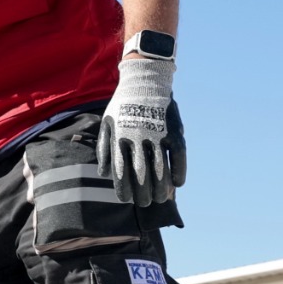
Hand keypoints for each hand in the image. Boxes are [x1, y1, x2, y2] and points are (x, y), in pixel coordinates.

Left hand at [99, 50, 178, 206]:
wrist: (145, 80)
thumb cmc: (123, 105)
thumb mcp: (107, 123)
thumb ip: (104, 148)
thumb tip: (104, 174)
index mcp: (120, 138)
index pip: (121, 171)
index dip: (124, 188)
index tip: (126, 200)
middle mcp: (138, 138)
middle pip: (141, 173)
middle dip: (143, 192)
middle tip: (145, 203)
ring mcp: (157, 134)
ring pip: (160, 167)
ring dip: (161, 186)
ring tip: (161, 198)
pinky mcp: (173, 129)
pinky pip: (178, 155)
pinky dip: (179, 170)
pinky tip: (178, 183)